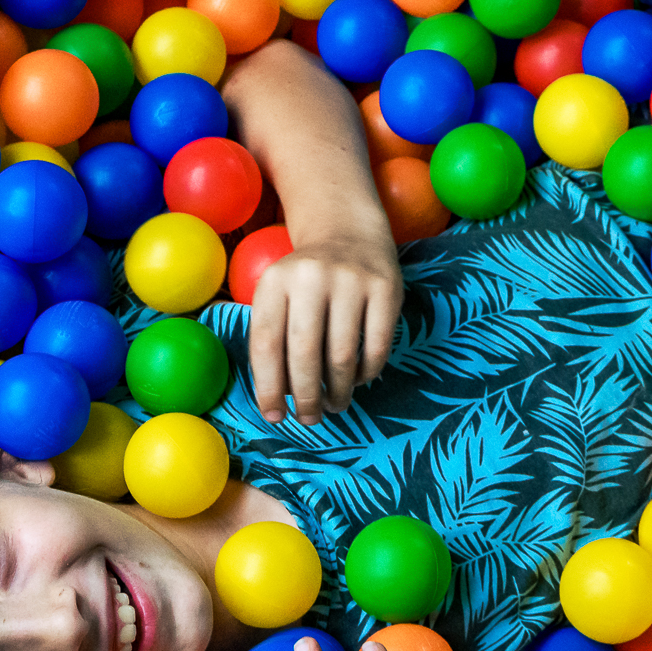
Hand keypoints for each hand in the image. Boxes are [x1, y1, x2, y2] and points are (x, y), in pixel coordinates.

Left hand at [248, 227, 402, 424]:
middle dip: (306, 397)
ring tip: (335, 404)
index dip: (268, 387)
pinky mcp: (385, 287)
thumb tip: (275, 403)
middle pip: (304, 353)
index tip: (275, 416)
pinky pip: (377, 345)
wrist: (347, 232)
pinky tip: (359, 380)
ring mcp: (351, 280)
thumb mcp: (277, 295)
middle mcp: (310, 277)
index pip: (265, 344)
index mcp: (274, 281)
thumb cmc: (305, 282)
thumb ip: (271, 339)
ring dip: (338, 391)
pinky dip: (367, 372)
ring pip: (342, 355)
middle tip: (310, 418)